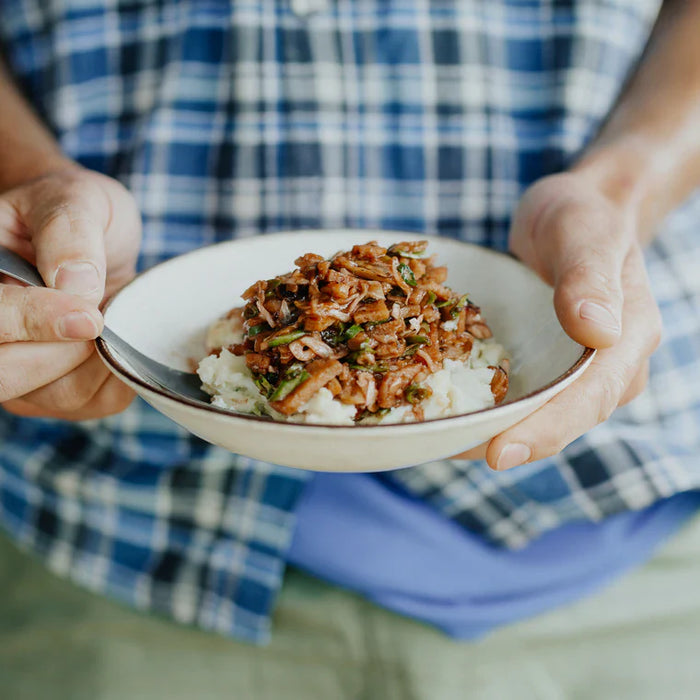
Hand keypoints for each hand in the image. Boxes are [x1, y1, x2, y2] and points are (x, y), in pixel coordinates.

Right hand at [0, 164, 141, 418]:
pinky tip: (120, 339)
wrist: (96, 237)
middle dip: (64, 351)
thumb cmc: (74, 211)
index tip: (88, 314)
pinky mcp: (59, 391)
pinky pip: (92, 403)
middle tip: (101, 315)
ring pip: (53, 396)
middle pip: (5, 376)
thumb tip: (75, 285)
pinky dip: (119, 375)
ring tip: (112, 315)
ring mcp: (20, 371)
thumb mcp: (72, 199)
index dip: (32, 322)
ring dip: (98, 362)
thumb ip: (68, 233)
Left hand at [456, 172, 661, 469]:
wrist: (576, 214)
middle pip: (560, 420)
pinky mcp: (546, 368)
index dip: (545, 430)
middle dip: (507, 441)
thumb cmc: (583, 218)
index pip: (589, 398)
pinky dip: (484, 407)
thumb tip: (597, 330)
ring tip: (436, 443)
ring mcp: (574, 373)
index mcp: (628, 340)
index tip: (498, 453)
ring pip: (537, 415)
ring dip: (489, 432)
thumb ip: (591, 276)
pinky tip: (443, 412)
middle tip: (448, 453)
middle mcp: (607, 369)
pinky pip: (519, 396)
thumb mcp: (584, 232)